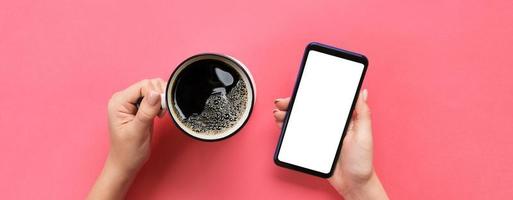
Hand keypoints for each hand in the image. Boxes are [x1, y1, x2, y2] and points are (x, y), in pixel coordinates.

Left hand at [88, 78, 165, 199]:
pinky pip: (153, 97)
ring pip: (152, 89)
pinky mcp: (139, 107)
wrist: (126, 163)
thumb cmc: (127, 151)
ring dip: (160, 99)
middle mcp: (123, 99)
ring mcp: (131, 102)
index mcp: (118, 102)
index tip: (161, 109)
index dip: (155, 94)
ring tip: (159, 115)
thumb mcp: (137, 131)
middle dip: (159, 96)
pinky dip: (160, 103)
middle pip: (148, 85)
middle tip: (160, 113)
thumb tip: (156, 93)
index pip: (142, 86)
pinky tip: (158, 114)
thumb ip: (146, 111)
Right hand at [273, 89, 387, 199]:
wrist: (353, 183)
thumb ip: (363, 113)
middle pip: (308, 109)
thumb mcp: (364, 134)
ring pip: (301, 120)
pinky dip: (288, 128)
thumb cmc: (362, 161)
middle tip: (283, 103)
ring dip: (288, 114)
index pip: (324, 100)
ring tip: (278, 114)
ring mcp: (320, 135)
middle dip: (293, 103)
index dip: (310, 93)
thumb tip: (362, 92)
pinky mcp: (313, 145)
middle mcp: (329, 124)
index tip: (300, 89)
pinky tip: (281, 124)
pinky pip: (298, 134)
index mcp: (341, 118)